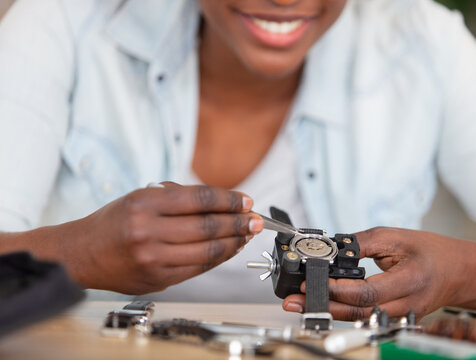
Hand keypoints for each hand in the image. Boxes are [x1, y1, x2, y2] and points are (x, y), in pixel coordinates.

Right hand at [54, 182, 263, 293]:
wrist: (82, 254)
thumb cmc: (114, 222)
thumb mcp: (141, 196)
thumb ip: (178, 198)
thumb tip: (222, 203)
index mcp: (145, 203)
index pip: (200, 199)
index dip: (229, 200)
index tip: (246, 201)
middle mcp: (149, 230)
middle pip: (208, 225)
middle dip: (239, 222)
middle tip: (255, 220)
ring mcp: (154, 258)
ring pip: (208, 250)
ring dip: (234, 242)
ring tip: (247, 235)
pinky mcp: (158, 279)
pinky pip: (198, 267)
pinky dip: (218, 257)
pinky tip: (229, 249)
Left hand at [282, 227, 475, 318]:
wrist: (458, 272)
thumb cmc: (431, 252)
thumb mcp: (397, 236)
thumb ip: (363, 243)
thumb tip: (332, 249)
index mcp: (410, 280)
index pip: (369, 292)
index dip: (338, 290)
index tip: (314, 280)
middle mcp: (405, 304)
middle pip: (359, 312)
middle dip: (323, 306)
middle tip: (295, 300)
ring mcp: (400, 315)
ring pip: (359, 319)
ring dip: (327, 312)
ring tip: (300, 305)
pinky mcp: (394, 318)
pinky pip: (365, 318)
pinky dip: (341, 313)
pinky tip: (321, 307)